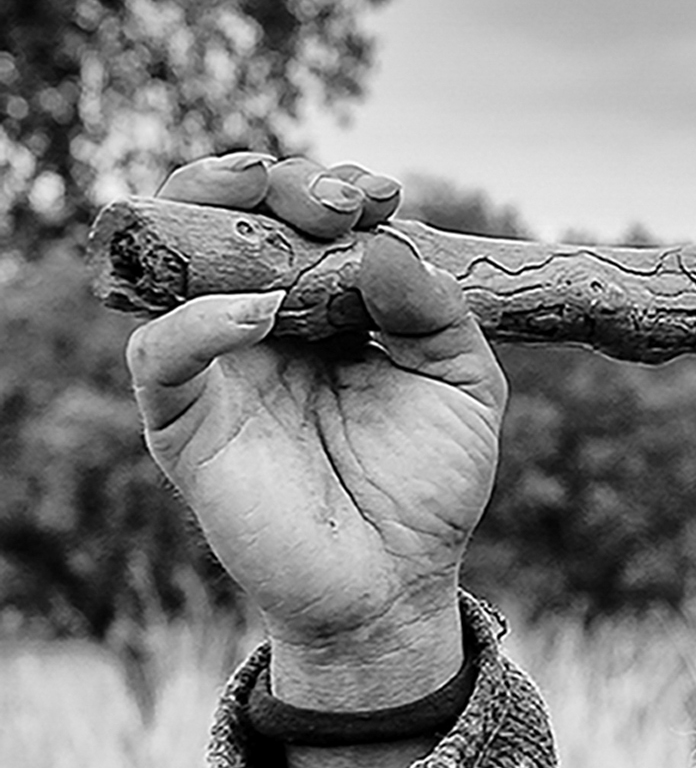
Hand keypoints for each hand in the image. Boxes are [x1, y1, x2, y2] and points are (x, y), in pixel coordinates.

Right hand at [124, 151, 505, 701]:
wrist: (397, 584)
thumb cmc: (429, 485)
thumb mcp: (463, 382)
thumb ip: (436, 310)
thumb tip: (384, 245)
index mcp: (328, 308)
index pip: (302, 218)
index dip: (333, 189)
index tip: (382, 196)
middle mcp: (263, 325)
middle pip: (228, 218)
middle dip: (273, 183)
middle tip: (334, 201)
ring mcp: (219, 368)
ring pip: (172, 263)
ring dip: (215, 216)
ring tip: (283, 212)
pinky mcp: (184, 422)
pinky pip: (159, 353)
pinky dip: (199, 320)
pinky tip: (260, 309)